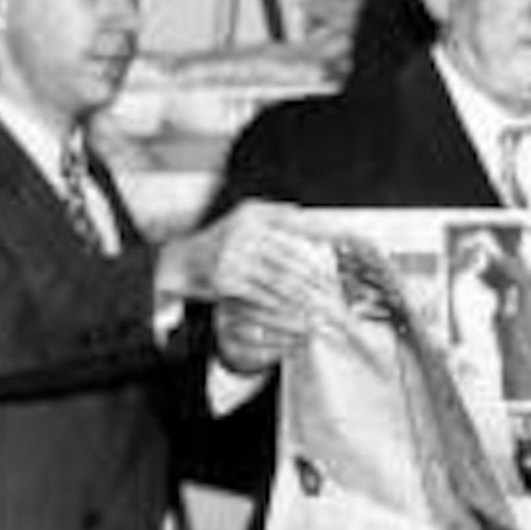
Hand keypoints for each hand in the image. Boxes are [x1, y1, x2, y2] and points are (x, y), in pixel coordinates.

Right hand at [166, 202, 343, 367]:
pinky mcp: (227, 280)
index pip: (298, 225)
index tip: (350, 248)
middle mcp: (245, 231)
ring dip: (307, 298)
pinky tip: (299, 316)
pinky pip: (264, 296)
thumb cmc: (221, 241)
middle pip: (294, 259)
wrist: (179, 261)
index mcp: (255, 213)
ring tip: (326, 309)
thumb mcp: (248, 218)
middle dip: (318, 280)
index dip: (325, 238)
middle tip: (339, 294)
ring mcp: (234, 255)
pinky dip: (284, 309)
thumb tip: (315, 220)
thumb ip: (280, 216)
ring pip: (282, 280)